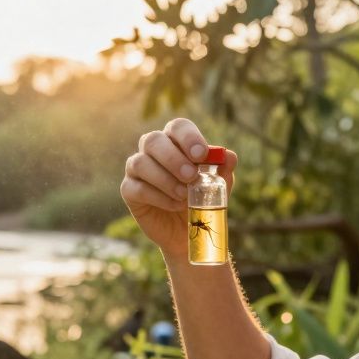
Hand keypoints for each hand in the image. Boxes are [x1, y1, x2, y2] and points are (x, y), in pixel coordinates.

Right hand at [120, 118, 237, 258]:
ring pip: (140, 163)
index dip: (188, 137)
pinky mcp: (129, 190)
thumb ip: (223, 170)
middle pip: (154, 140)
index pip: (177, 127)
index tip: (201, 155)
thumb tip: (229, 157)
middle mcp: (153, 150)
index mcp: (175, 140)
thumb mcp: (218, 186)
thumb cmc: (202, 200)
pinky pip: (137, 188)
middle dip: (173, 158)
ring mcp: (137, 168)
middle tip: (191, 177)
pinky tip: (174, 205)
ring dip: (165, 179)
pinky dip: (158, 197)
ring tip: (184, 195)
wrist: (189, 231)